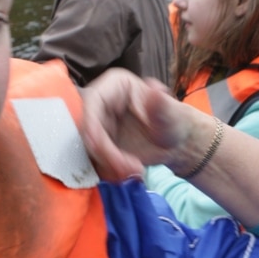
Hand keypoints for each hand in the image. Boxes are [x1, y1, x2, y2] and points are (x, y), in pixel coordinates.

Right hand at [80, 68, 200, 180]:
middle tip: (130, 166)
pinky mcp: (97, 144)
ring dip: (107, 163)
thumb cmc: (174, 122)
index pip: (91, 101)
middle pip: (84, 127)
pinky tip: (129, 172)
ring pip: (87, 146)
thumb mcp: (171, 114)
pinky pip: (92, 159)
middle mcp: (100, 103)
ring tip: (136, 170)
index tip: (95, 144)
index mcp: (115, 85)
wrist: (174, 144)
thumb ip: (161, 104)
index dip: (89, 123)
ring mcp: (96, 125)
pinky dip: (108, 170)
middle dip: (102, 151)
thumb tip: (153, 87)